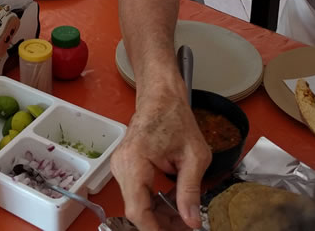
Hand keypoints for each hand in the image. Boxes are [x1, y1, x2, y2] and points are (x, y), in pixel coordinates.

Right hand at [111, 90, 210, 229]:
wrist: (160, 97)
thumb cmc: (175, 118)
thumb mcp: (194, 155)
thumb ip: (190, 190)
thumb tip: (192, 222)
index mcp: (134, 161)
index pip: (138, 210)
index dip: (156, 229)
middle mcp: (120, 166)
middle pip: (136, 211)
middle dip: (161, 225)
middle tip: (187, 228)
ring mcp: (120, 168)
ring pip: (137, 206)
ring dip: (159, 217)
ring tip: (184, 220)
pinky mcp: (124, 169)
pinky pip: (137, 195)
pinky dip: (155, 205)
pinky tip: (173, 207)